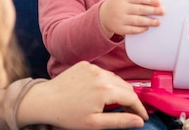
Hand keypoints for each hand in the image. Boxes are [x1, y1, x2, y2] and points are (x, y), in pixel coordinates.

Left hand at [17, 61, 147, 128]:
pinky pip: (103, 73)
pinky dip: (106, 82)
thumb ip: (120, 121)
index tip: (144, 116)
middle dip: (131, 100)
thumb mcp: (95, 123)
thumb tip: (139, 121)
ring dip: (119, 90)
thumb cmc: (67, 115)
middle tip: (132, 112)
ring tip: (116, 103)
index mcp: (105, 90)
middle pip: (126, 86)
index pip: (131, 98)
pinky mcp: (85, 64)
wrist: (44, 100)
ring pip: (115, 78)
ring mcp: (93, 67)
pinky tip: (101, 92)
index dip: (140, 108)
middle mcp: (101, 74)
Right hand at [99, 0, 163, 36]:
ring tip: (158, 22)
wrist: (103, 15)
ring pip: (137, 21)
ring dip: (149, 22)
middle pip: (139, 9)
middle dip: (152, 10)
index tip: (159, 2)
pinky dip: (140, 29)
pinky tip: (147, 28)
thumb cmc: (118, 2)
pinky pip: (131, 30)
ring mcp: (120, 19)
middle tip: (163, 11)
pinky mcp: (119, 28)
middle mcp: (121, 7)